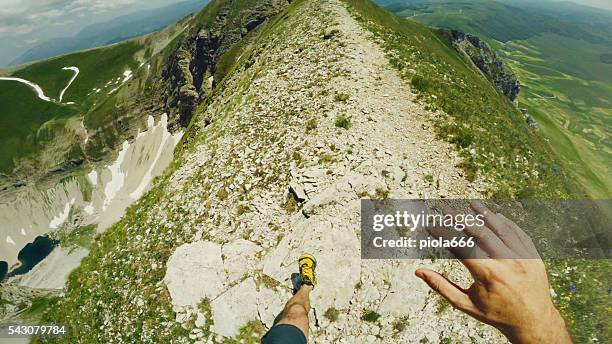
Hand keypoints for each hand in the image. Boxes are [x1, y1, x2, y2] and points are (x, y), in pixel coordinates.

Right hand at [415, 201, 571, 343]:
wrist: (534, 322)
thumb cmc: (495, 314)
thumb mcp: (466, 304)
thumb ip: (441, 286)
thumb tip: (419, 272)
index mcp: (488, 276)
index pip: (462, 248)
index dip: (444, 234)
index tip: (431, 225)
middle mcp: (508, 264)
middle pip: (481, 233)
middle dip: (461, 220)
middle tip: (447, 210)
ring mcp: (524, 258)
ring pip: (501, 229)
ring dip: (485, 215)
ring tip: (472, 204)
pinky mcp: (534, 256)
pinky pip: (518, 233)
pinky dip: (506, 223)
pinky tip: (494, 215)